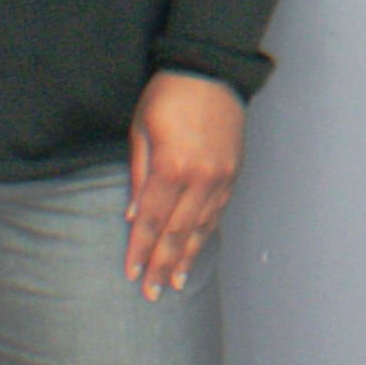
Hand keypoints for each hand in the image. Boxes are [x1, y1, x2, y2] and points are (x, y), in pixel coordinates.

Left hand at [124, 71, 244, 298]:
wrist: (210, 70)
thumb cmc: (167, 96)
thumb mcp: (141, 130)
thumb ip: (138, 175)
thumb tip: (133, 217)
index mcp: (171, 166)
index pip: (151, 220)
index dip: (140, 251)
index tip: (131, 275)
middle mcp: (200, 176)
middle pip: (177, 231)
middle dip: (163, 264)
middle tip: (153, 294)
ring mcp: (222, 175)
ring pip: (202, 226)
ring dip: (187, 255)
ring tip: (176, 282)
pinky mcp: (234, 170)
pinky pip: (218, 210)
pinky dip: (206, 232)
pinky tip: (196, 248)